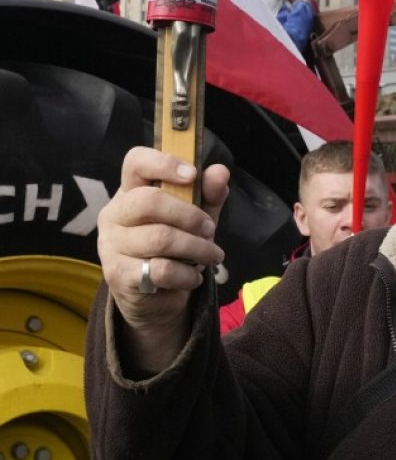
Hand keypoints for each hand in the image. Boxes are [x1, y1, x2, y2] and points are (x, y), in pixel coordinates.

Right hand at [97, 147, 228, 370]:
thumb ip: (208, 194)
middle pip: (148, 201)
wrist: (156, 297)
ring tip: (212, 256)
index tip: (192, 174)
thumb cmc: (176, 245)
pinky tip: (194, 277)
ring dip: (197, 248)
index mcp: (131, 191)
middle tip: (210, 229)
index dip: (163, 162)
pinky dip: (186, 274)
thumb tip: (220, 171)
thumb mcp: (197, 216)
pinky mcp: (117, 274)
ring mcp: (111, 244)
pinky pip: (160, 269)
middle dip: (189, 215)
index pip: (135, 162)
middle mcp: (114, 214)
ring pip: (159, 238)